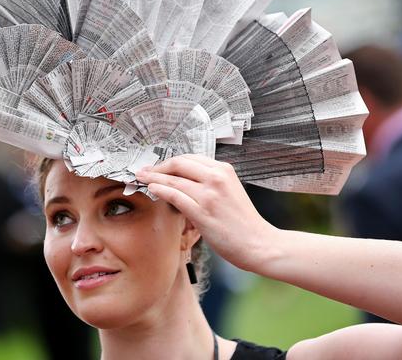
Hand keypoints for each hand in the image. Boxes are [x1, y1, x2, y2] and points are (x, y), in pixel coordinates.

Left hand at [135, 154, 278, 270]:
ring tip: (141, 178)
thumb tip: (184, 180)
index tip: (158, 166)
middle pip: (178, 163)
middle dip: (157, 166)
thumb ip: (211, 182)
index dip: (169, 161)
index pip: (189, 158)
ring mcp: (209, 194)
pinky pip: (175, 195)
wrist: (260, 244)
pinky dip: (160, 190)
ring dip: (153, 177)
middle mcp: (216, 177)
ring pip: (173, 179)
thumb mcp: (230, 191)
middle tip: (144, 170)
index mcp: (224, 170)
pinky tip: (151, 189)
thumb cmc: (244, 222)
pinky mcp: (203, 212)